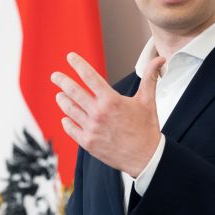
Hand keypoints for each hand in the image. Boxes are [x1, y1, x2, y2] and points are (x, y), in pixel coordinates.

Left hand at [52, 52, 164, 175]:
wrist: (145, 158)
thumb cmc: (146, 128)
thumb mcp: (148, 101)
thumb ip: (150, 78)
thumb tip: (160, 60)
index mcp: (111, 100)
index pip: (90, 77)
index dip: (78, 64)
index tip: (70, 57)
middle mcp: (98, 113)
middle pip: (73, 92)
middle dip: (62, 81)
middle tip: (54, 76)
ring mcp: (91, 128)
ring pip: (69, 110)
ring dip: (62, 101)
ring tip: (59, 95)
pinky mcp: (88, 143)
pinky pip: (71, 129)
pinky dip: (66, 122)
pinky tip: (65, 118)